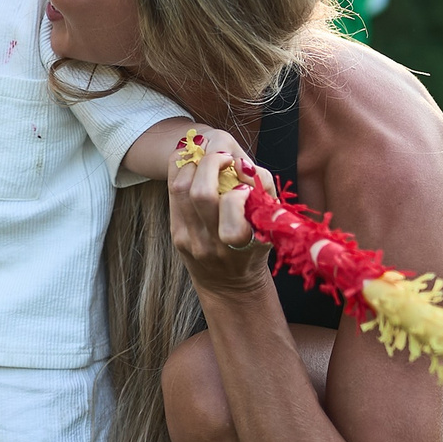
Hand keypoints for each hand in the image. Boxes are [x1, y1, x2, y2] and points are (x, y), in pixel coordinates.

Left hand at [166, 126, 272, 295]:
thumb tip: (241, 164)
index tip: (244, 184)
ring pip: (181, 189)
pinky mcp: (176, 235)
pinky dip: (182, 173)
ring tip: (206, 158)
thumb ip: (263, 190)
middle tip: (222, 157)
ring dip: (193, 164)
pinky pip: (173, 195)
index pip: (233, 207)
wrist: (229, 285)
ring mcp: (191, 240)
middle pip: (201, 193)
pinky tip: (192, 166)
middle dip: (212, 163)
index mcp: (244, 242)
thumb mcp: (270, 224)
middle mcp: (213, 244)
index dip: (238, 189)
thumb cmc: (255, 247)